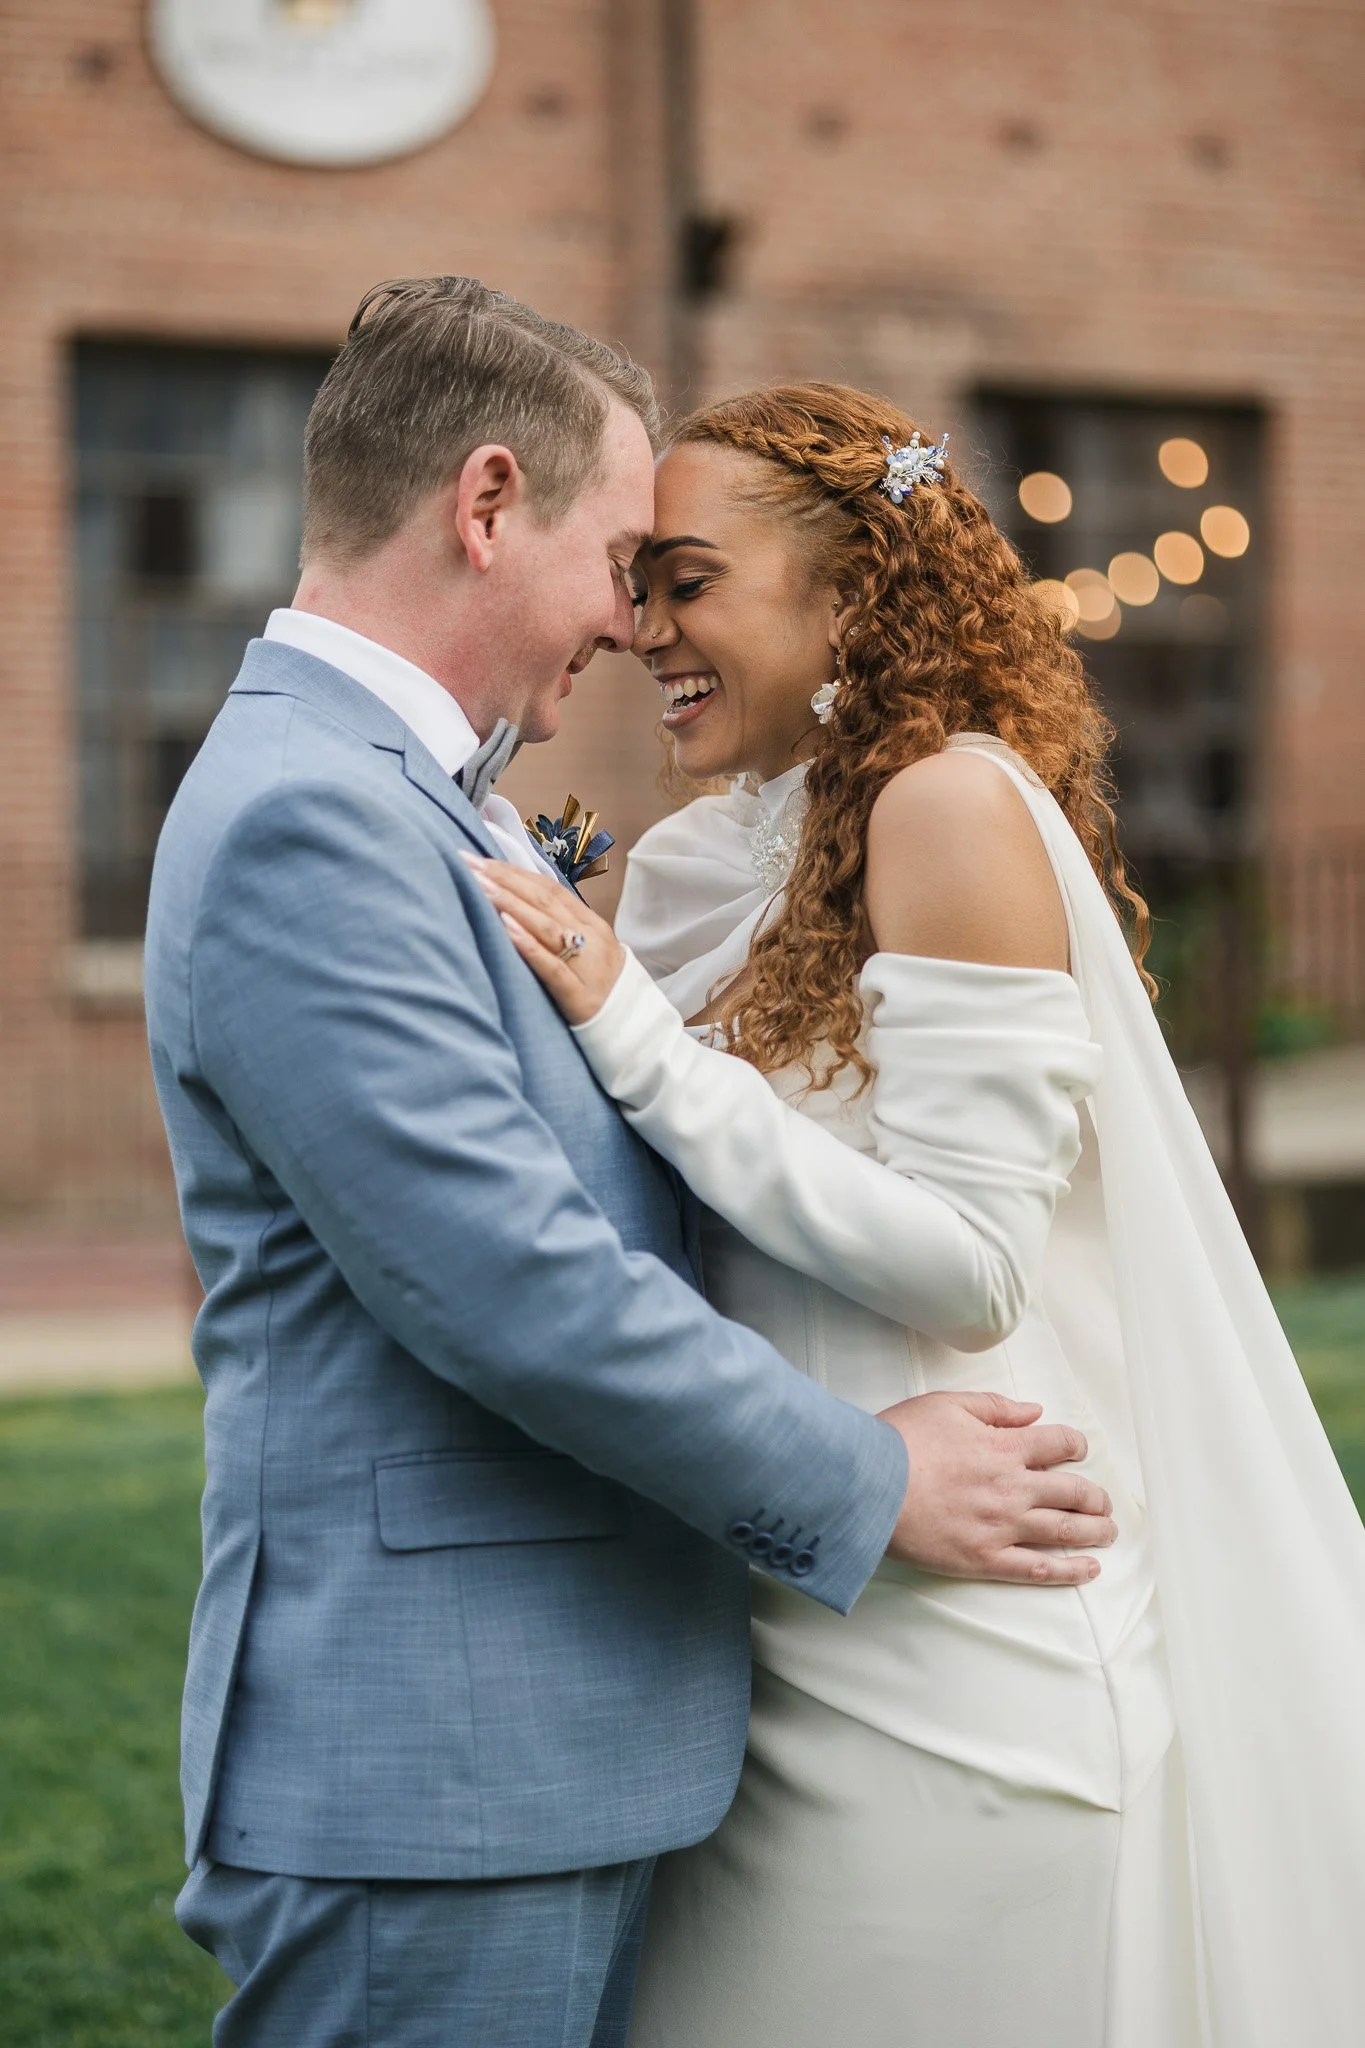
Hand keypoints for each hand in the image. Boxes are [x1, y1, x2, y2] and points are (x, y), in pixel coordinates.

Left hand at [462, 856, 625, 1025]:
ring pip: (546, 927)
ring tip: (479, 887)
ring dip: (510, 903)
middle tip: (469, 864)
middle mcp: (590, 938)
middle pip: (544, 901)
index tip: (480, 859)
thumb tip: (516, 901)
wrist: (632, 1027)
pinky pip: (552, 967)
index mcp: (590, 923)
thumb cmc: (598, 987)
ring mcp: (586, 965)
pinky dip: (528, 945)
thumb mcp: (586, 949)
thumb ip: (557, 927)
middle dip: (504, 880)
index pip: (549, 889)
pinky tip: (506, 928)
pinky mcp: (579, 995)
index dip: (514, 872)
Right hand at [878, 1390, 1115, 1584]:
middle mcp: (1013, 1487)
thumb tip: (1033, 1412)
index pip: (1059, 1443)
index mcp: (1005, 1447)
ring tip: (1108, 1532)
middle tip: (1103, 1500)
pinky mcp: (985, 1558)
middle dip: (1094, 1495)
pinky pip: (1037, 1568)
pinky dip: (1068, 1570)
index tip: (1079, 1451)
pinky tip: (1088, 1569)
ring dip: (1094, 1531)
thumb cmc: (901, 1441)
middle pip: (1072, 1491)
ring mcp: (1002, 1526)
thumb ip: (994, 1407)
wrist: (868, 1485)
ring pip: (1064, 1530)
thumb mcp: (946, 1405)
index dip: (1075, 1445)